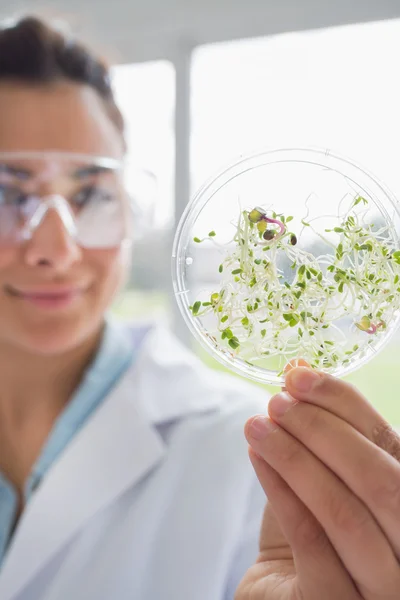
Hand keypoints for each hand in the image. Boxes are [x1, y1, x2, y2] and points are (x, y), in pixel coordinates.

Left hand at [235, 366, 399, 599]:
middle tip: (278, 402)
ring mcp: (383, 587)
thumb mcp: (322, 481)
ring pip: (345, 511)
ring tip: (258, 426)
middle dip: (323, 430)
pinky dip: (281, 489)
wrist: (283, 595)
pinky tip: (257, 458)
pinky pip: (310, 539)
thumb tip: (300, 372)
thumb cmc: (312, 537)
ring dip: (295, 457)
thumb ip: (322, 436)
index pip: (391, 446)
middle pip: (380, 480)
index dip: (346, 404)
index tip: (300, 377)